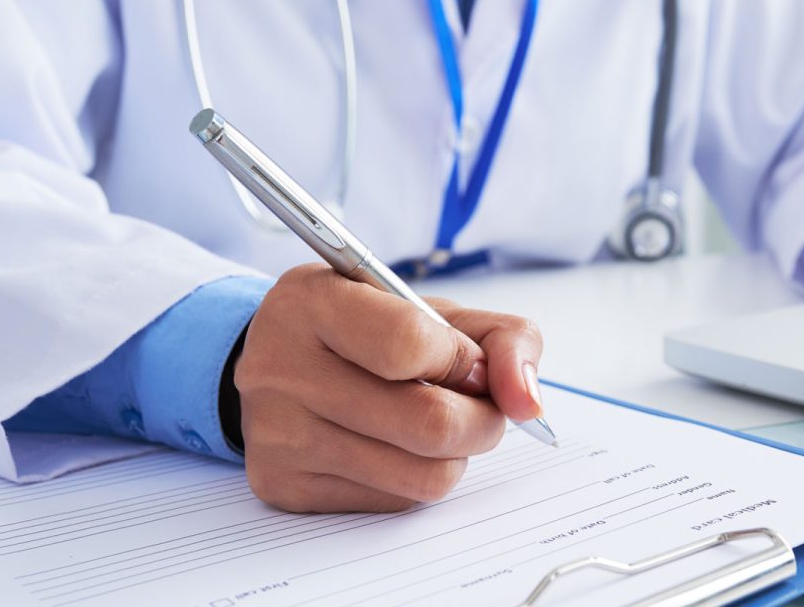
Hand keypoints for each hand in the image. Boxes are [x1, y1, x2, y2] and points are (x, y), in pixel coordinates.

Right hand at [235, 264, 544, 511]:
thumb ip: (499, 338)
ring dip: (455, 454)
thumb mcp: (431, 309)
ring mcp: (279, 434)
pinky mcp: (286, 486)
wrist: (276, 364)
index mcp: (314, 302)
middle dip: (482, 420)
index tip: (470, 363)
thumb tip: (527, 402)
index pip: (410, 343)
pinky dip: (416, 477)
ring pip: (422, 476)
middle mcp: (284, 368)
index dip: (463, 360)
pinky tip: (398, 446)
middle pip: (429, 424)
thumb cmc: (366, 330)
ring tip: (440, 424)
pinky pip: (394, 502)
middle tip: (480, 407)